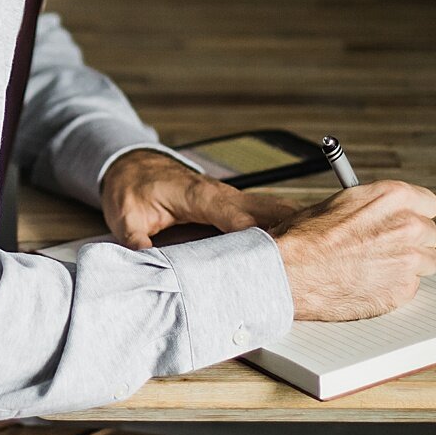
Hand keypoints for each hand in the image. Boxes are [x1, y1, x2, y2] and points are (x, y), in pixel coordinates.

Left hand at [100, 148, 297, 250]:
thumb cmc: (132, 187)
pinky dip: (282, 232)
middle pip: (268, 213)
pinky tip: (292, 254)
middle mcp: (223, 194)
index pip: (237, 216)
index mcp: (199, 195)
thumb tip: (148, 269)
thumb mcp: (126, 218)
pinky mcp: (234, 207)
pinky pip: (265, 218)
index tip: (272, 263)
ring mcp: (232, 200)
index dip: (257, 239)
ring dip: (291, 234)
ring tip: (309, 266)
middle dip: (288, 237)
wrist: (133, 165)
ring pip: (273, 214)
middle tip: (307, 268)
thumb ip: (138, 243)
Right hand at [269, 180, 435, 321]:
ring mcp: (408, 260)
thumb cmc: (305, 239)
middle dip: (411, 241)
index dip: (414, 214)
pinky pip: (410, 288)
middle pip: (429, 234)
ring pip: (425, 263)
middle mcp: (407, 226)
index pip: (428, 204)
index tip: (405, 221)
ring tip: (375, 268)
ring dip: (406, 265)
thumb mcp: (339, 204)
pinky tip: (368, 284)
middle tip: (386, 247)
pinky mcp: (402, 290)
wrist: (290, 272)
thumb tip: (383, 214)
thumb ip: (372, 207)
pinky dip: (394, 288)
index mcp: (393, 197)